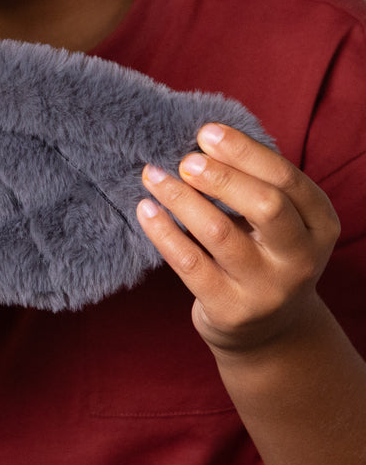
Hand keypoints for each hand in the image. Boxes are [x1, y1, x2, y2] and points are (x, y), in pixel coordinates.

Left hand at [137, 123, 340, 354]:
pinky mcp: (231, 309)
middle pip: (265, 205)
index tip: (206, 132)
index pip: (287, 179)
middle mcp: (301, 259)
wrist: (269, 331)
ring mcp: (267, 289)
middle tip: (185, 160)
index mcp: (320, 224)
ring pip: (219, 232)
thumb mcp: (277, 222)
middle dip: (221, 176)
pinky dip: (162, 231)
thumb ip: (252, 183)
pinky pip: (189, 263)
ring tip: (152, 175)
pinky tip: (145, 208)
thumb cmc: (263, 254)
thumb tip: (201, 139)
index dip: (245, 151)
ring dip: (180, 197)